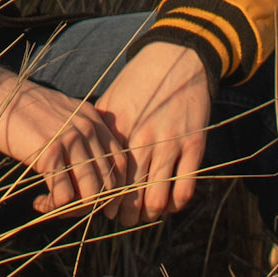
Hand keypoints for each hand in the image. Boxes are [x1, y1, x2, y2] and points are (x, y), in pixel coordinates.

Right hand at [0, 66, 134, 216]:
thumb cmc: (24, 111)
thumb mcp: (62, 115)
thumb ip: (81, 135)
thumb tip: (91, 173)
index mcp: (94, 120)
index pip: (122, 163)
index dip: (113, 189)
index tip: (93, 201)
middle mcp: (87, 129)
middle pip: (109, 183)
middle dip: (93, 205)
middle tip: (70, 208)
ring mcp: (70, 139)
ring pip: (90, 193)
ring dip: (72, 210)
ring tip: (53, 207)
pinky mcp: (49, 153)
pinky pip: (63, 196)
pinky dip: (52, 208)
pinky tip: (38, 203)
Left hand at [95, 41, 213, 226]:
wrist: (177, 58)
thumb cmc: (138, 80)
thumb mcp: (111, 100)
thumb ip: (99, 130)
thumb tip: (83, 158)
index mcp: (119, 130)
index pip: (107, 178)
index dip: (104, 200)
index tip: (102, 207)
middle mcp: (143, 140)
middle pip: (130, 194)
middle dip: (124, 214)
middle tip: (121, 217)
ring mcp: (171, 144)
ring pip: (157, 199)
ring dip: (149, 214)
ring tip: (144, 214)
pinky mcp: (194, 146)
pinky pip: (185, 189)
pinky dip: (175, 204)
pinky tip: (168, 203)